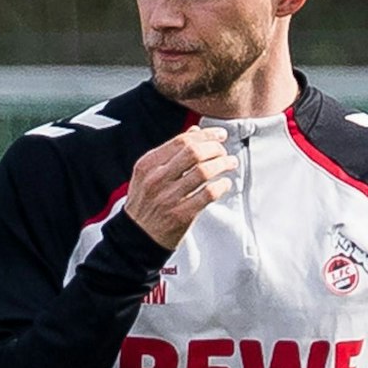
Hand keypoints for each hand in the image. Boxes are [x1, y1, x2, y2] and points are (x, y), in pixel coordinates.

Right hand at [124, 128, 235, 248]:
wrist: (137, 235)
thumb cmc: (146, 202)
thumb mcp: (148, 173)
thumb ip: (170, 152)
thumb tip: (195, 132)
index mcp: (148, 164)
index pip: (181, 141)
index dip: (205, 135)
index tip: (219, 135)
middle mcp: (157, 178)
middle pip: (193, 153)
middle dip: (215, 148)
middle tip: (224, 151)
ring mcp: (169, 197)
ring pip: (203, 172)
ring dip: (222, 164)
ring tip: (230, 163)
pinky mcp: (181, 214)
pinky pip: (207, 194)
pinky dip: (221, 186)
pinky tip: (225, 183)